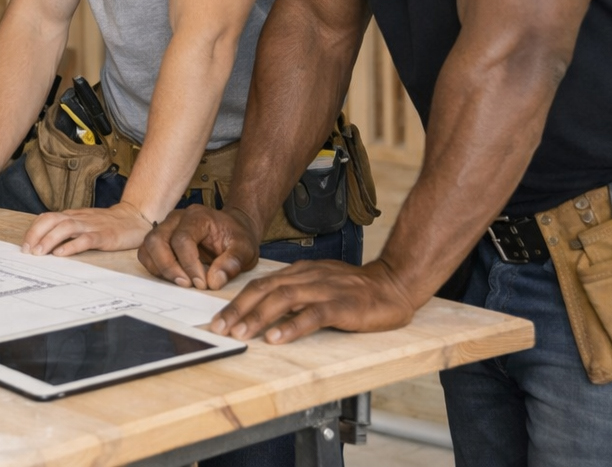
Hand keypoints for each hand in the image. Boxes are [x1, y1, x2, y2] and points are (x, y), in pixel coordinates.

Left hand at [20, 202, 153, 256]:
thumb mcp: (84, 223)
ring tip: (39, 253)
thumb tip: (45, 244)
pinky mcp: (105, 236)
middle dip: (36, 234)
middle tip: (27, 251)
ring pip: (66, 228)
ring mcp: (92, 226)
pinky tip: (62, 253)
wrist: (135, 218)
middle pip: (52, 220)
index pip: (47, 218)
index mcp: (73, 216)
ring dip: (50, 240)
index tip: (24, 246)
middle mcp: (80, 218)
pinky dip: (72, 246)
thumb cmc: (107, 224)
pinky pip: (86, 239)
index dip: (34, 230)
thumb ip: (67, 230)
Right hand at [137, 203, 260, 289]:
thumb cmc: (236, 238)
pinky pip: (146, 253)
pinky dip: (155, 268)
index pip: (182, 239)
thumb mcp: (245, 249)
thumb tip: (214, 281)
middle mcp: (176, 218)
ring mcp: (165, 227)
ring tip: (180, 282)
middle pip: (157, 240)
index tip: (202, 284)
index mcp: (197, 216)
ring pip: (148, 247)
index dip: (189, 265)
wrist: (232, 229)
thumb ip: (233, 263)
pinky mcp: (160, 239)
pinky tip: (173, 278)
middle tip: (186, 285)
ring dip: (160, 269)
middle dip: (169, 267)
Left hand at [206, 259, 417, 343]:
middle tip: (219, 327)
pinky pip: (313, 315)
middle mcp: (307, 277)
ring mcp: (324, 290)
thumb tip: (263, 311)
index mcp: (298, 273)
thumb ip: (294, 293)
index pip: (260, 285)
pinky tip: (277, 338)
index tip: (218, 319)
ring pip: (283, 300)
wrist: (393, 284)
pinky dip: (293, 326)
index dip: (236, 302)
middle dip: (238, 310)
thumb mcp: (317, 284)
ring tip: (241, 334)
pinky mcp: (342, 305)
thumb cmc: (353, 289)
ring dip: (258, 317)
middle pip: (264, 290)